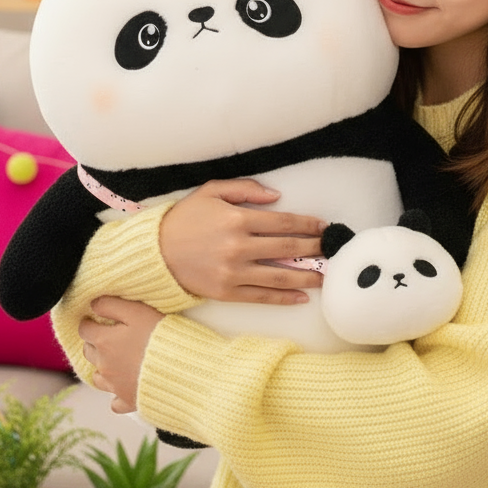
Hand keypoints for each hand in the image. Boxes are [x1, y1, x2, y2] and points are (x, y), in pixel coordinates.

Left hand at [79, 296, 162, 413]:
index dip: (88, 322)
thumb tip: (93, 304)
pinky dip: (117, 394)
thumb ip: (111, 305)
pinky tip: (125, 386)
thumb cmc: (160, 336)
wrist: (179, 367)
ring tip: (116, 360)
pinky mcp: (128, 400)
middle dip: (94, 343)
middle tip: (108, 336)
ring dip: (103, 367)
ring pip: (98, 377)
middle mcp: (104, 365)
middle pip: (88, 352)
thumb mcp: (137, 311)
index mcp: (104, 342)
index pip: (84, 330)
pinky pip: (115, 401)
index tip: (94, 319)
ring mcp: (115, 385)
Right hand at [160, 178, 324, 304]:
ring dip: (308, 276)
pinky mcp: (227, 292)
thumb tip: (277, 196)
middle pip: (288, 248)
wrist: (154, 252)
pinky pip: (262, 297)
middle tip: (333, 249)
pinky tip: (302, 297)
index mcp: (237, 219)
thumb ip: (245, 189)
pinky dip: (285, 298)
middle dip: (315, 248)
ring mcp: (233, 272)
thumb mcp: (211, 192)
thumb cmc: (184, 219)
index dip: (308, 224)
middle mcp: (239, 246)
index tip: (324, 226)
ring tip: (326, 276)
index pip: (284, 222)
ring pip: (280, 276)